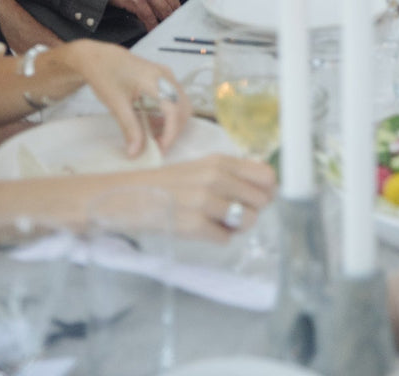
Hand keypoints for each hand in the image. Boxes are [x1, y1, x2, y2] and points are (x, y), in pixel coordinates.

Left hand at [62, 40, 188, 155]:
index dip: (170, 133)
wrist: (99, 57)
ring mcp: (167, 75)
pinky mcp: (163, 77)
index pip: (173, 110)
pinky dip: (168, 114)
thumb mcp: (116, 104)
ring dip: (172, 123)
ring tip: (153, 137)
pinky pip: (174, 98)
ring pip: (181, 104)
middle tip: (156, 147)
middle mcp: (167, 76)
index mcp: (156, 81)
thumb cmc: (106, 77)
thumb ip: (129, 128)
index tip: (159, 151)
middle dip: (174, 130)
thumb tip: (136, 153)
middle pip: (183, 107)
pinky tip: (152, 123)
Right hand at [108, 0, 180, 31]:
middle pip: (171, 2)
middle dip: (173, 14)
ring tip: (165, 27)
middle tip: (173, 21)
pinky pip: (149, 17)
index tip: (176, 10)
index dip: (175, 4)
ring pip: (163, 10)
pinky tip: (153, 29)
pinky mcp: (137, 2)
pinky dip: (152, 25)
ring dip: (165, 20)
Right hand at [146, 153, 276, 241]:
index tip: (261, 198)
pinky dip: (219, 238)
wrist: (129, 197)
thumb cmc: (168, 184)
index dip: (268, 190)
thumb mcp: (201, 168)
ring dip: (237, 226)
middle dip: (251, 211)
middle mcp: (215, 178)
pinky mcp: (194, 225)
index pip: (265, 175)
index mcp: (220, 161)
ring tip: (220, 222)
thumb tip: (266, 190)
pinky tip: (204, 230)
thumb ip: (230, 175)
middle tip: (234, 213)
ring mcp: (205, 201)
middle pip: (260, 201)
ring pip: (246, 221)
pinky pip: (225, 238)